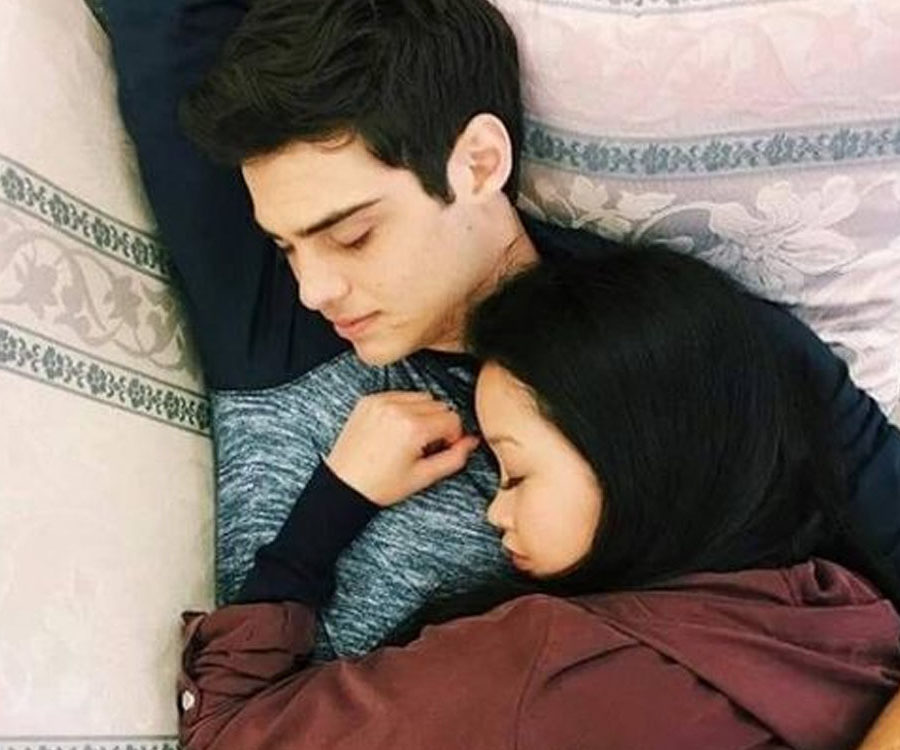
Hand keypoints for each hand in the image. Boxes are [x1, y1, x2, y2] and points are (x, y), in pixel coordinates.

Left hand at [325, 392, 479, 506]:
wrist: (344, 483)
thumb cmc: (381, 485)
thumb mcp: (424, 477)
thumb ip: (455, 458)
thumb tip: (472, 441)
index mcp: (413, 428)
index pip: (453, 419)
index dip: (452, 437)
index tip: (441, 449)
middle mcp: (397, 409)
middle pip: (439, 405)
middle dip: (438, 424)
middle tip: (424, 446)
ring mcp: (381, 402)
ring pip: (421, 397)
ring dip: (423, 413)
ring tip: (410, 437)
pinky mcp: (369, 400)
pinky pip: (399, 395)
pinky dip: (404, 408)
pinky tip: (395, 429)